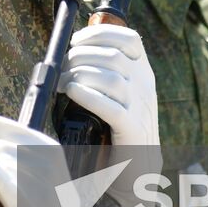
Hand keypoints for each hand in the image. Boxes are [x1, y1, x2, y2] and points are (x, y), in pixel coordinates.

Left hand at [0, 115, 71, 206]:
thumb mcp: (11, 202)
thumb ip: (4, 173)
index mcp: (61, 187)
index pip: (45, 147)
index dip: (16, 131)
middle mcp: (68, 202)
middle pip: (43, 160)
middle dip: (8, 148)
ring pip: (40, 182)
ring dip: (8, 165)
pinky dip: (13, 191)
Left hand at [58, 24, 161, 206]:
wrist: (138, 172)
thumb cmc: (117, 130)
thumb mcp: (116, 95)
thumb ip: (103, 74)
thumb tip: (72, 55)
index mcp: (143, 73)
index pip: (129, 39)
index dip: (100, 34)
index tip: (76, 41)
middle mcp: (145, 86)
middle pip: (113, 56)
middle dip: (80, 57)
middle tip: (62, 69)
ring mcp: (141, 108)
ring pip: (111, 78)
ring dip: (80, 75)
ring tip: (63, 84)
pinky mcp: (132, 131)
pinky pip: (111, 107)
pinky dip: (88, 96)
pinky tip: (73, 92)